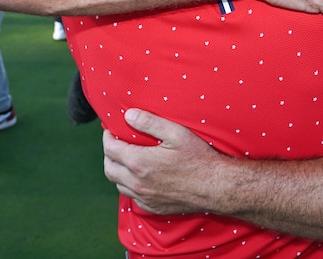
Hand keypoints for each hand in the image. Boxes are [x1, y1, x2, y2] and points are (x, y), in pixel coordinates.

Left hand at [103, 109, 220, 214]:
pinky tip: (139, 178)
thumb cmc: (198, 157)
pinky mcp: (154, 207)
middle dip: (108, 155)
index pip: (110, 149)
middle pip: (109, 169)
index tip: (110, 131)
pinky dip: (130, 187)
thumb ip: (150, 122)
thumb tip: (128, 115)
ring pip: (119, 185)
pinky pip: (133, 198)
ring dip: (117, 171)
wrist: (215, 186)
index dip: (107, 138)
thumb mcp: (176, 133)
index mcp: (140, 162)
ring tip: (125, 160)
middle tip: (115, 144)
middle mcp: (138, 182)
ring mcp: (145, 197)